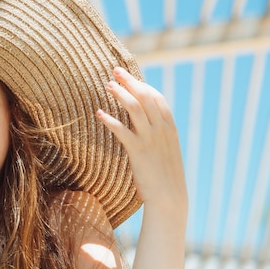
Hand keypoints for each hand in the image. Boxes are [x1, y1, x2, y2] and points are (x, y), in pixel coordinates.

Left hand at [96, 67, 186, 208]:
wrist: (170, 197)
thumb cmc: (164, 175)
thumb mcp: (166, 150)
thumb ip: (157, 135)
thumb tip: (145, 124)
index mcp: (170, 128)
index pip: (157, 98)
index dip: (142, 85)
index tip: (129, 77)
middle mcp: (162, 130)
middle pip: (145, 97)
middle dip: (130, 81)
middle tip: (115, 71)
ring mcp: (150, 139)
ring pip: (134, 109)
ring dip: (120, 94)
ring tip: (107, 85)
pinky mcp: (138, 151)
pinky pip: (122, 131)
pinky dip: (110, 120)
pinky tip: (99, 113)